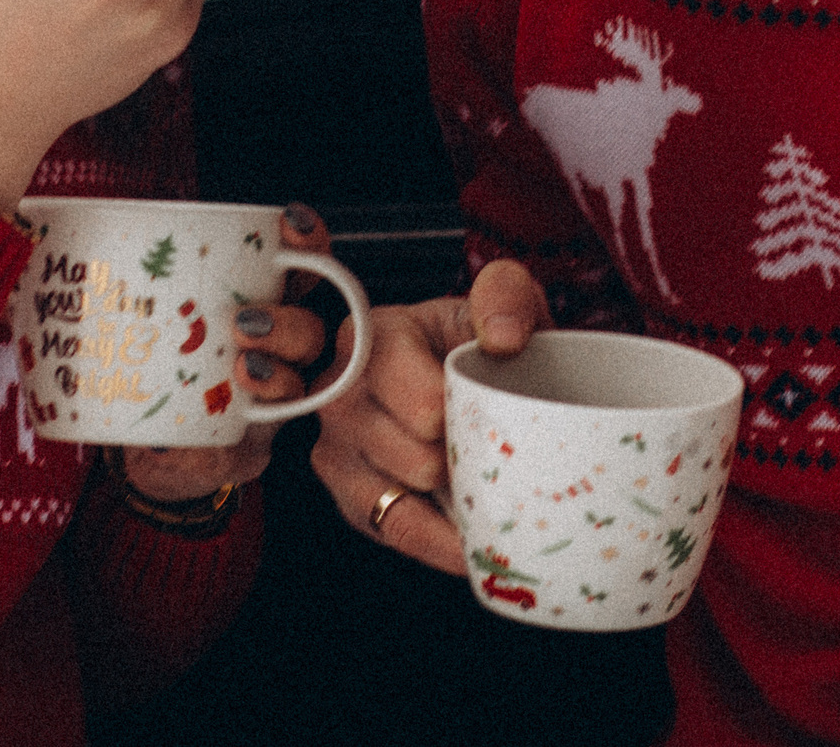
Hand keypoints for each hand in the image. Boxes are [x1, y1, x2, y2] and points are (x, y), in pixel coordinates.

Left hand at [121, 205, 332, 501]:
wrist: (149, 444)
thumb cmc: (153, 366)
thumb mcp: (145, 313)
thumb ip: (129, 271)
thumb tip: (72, 222)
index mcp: (259, 306)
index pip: (301, 267)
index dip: (308, 243)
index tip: (289, 225)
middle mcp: (277, 354)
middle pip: (311, 330)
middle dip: (288, 321)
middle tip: (244, 323)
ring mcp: (267, 405)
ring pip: (298, 386)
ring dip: (277, 375)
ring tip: (243, 370)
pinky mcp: (246, 450)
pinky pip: (258, 442)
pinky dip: (246, 431)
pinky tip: (231, 422)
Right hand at [311, 259, 548, 572]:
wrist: (471, 372)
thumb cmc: (480, 341)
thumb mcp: (499, 302)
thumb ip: (505, 296)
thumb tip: (501, 338)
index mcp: (369, 335)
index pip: (426, 405)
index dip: (471, 418)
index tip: (497, 411)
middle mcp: (336, 391)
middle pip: (420, 457)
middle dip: (466, 460)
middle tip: (494, 448)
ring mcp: (333, 446)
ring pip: (409, 499)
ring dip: (455, 498)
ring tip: (485, 481)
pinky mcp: (346, 494)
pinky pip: (398, 534)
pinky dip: (441, 543)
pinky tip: (474, 542)